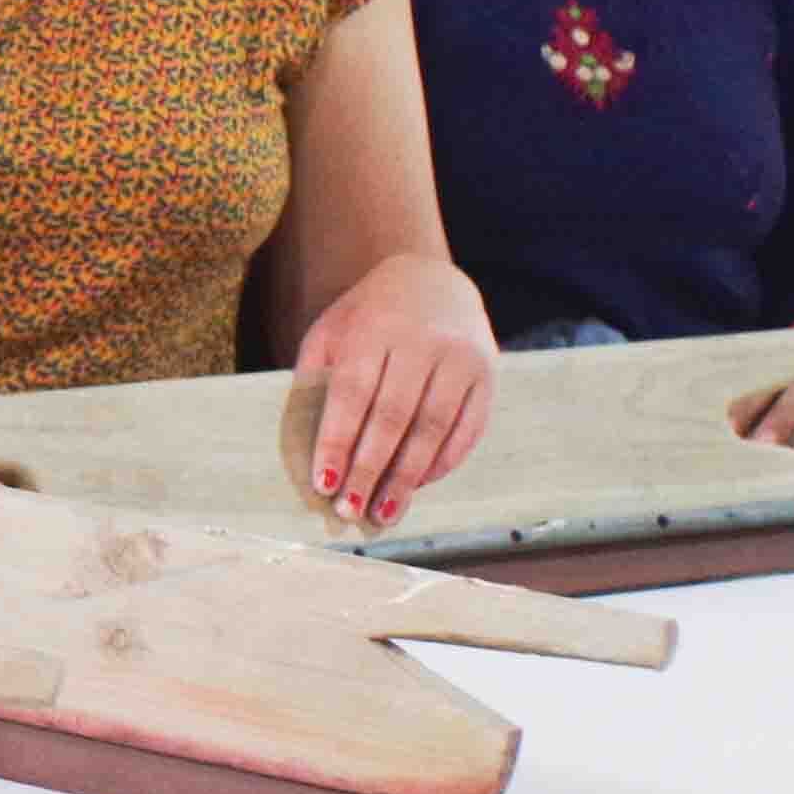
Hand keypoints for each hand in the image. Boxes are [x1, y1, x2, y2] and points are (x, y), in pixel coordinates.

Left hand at [292, 259, 496, 526]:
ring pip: (433, 428)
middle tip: (351, 509)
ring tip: (385, 512)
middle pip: (393, 416)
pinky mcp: (488, 376)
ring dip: (408, 477)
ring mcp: (460, 359)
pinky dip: (443, 463)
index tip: (324, 484)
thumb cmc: (369, 316)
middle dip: (370, 469)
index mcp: (374, 328)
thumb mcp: (332, 330)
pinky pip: (468, 429)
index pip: (352, 393)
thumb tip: (306, 444)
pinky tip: (419, 485)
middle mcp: (422, 342)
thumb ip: (315, 377)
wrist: (434, 280)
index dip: (338, 441)